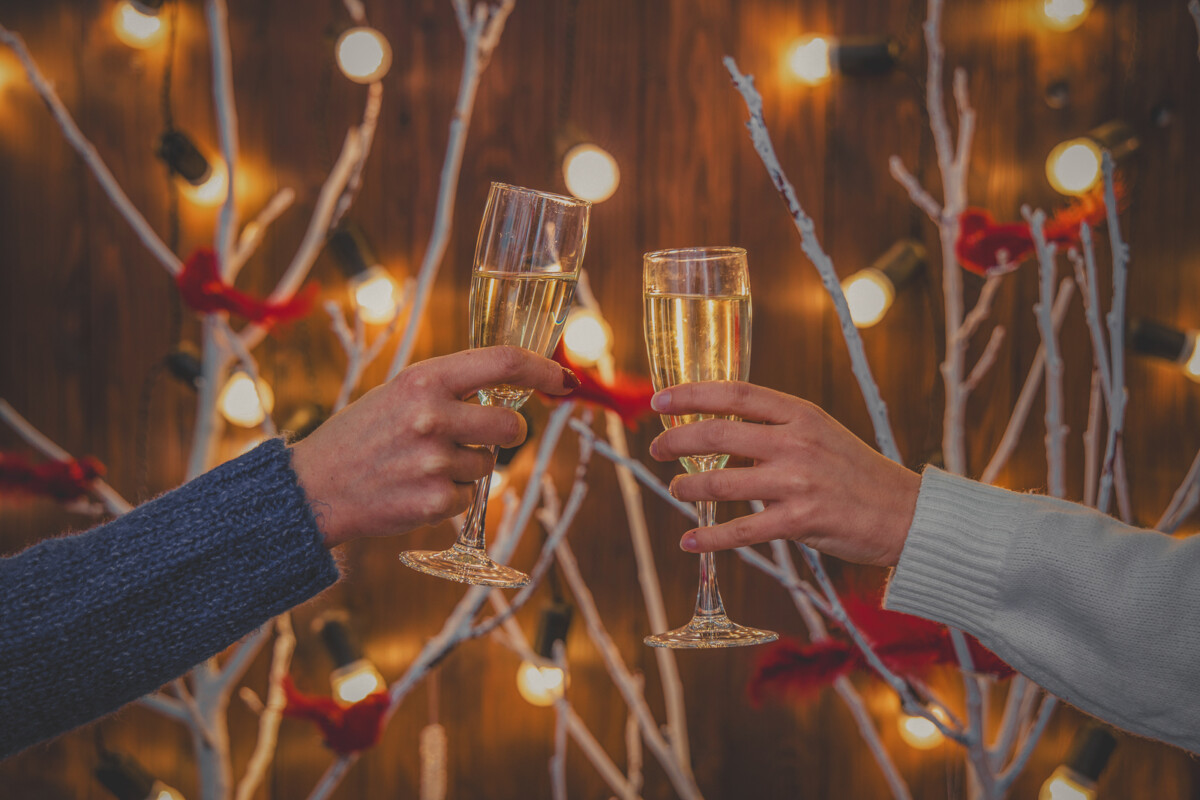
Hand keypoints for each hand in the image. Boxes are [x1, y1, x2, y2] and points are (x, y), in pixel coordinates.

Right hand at [291, 347, 579, 547]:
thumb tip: (511, 390)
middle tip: (482, 436)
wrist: (313, 488)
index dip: (543, 369)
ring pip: (489, 465)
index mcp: (424, 379)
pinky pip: (468, 497)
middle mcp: (432, 416)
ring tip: (422, 465)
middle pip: (512, 425)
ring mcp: (435, 461)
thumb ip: (450, 389)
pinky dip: (449, 496)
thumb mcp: (400, 394)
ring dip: (467, 467)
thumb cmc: (361, 436)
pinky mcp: (435, 502)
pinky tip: (413, 489)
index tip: (565, 379)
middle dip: (507, 433)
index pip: (503, 362)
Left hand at [648, 382, 920, 566]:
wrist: (906, 514)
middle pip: (718, 433)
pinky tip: (690, 541)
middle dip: (676, 441)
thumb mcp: (821, 434)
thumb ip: (776, 430)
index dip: (692, 394)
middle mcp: (796, 442)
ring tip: (675, 488)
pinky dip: (710, 537)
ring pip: (722, 481)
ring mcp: (798, 481)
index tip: (661, 401)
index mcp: (801, 414)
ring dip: (688, 486)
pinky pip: (742, 530)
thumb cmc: (857, 473)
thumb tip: (721, 433)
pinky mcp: (800, 520)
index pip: (735, 394)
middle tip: (656, 449)